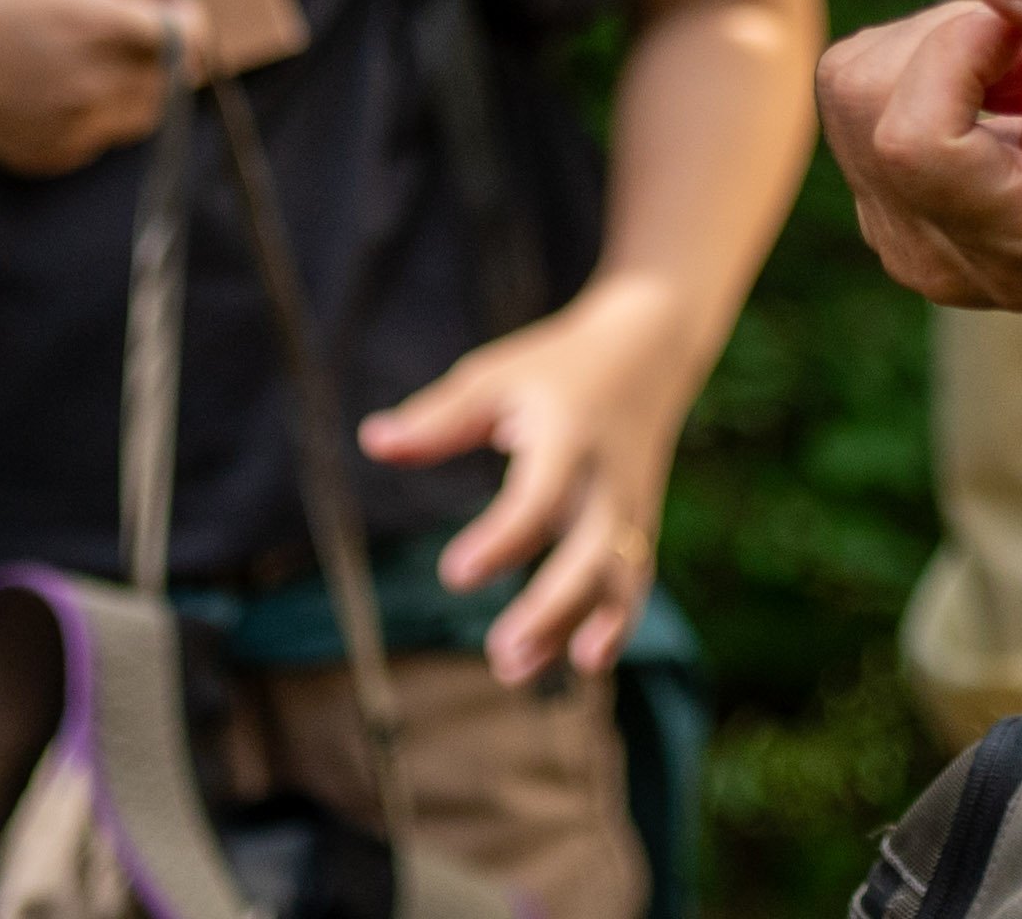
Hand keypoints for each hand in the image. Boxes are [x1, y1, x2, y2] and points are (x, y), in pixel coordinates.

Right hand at [0, 0, 188, 171]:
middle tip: (121, 24)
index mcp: (97, 22)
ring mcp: (71, 127)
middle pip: (177, 79)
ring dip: (135, 84)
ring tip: (80, 51)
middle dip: (166, 51)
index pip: (190, 33)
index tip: (168, 3)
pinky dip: (94, 114)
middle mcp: (92, 83)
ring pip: (143, 113)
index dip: (188, 15)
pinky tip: (50, 83)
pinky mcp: (48, 157)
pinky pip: (100, 138)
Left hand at [355, 279, 702, 684]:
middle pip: (593, 552)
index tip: (453, 574)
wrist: (649, 351)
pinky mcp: (642, 526)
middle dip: (552, 607)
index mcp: (570, 436)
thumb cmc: (557, 368)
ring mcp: (632, 506)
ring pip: (618, 579)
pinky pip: (635, 582)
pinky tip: (580, 662)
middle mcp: (608, 478)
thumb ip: (437, 418)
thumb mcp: (496, 377)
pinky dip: (616, 624)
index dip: (502, 540)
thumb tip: (372, 443)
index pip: (539, 497)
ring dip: (574, 626)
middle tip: (499, 653)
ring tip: (516, 669)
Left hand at [820, 0, 1021, 315]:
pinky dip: (927, 62)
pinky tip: (1006, 91)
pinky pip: (859, 94)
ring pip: (852, 85)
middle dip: (952, 35)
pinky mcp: (892, 205)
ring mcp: (907, 237)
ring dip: (941, 43)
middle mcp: (940, 258)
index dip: (961, 47)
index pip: (911, 138)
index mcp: (1018, 248)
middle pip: (864, 98)